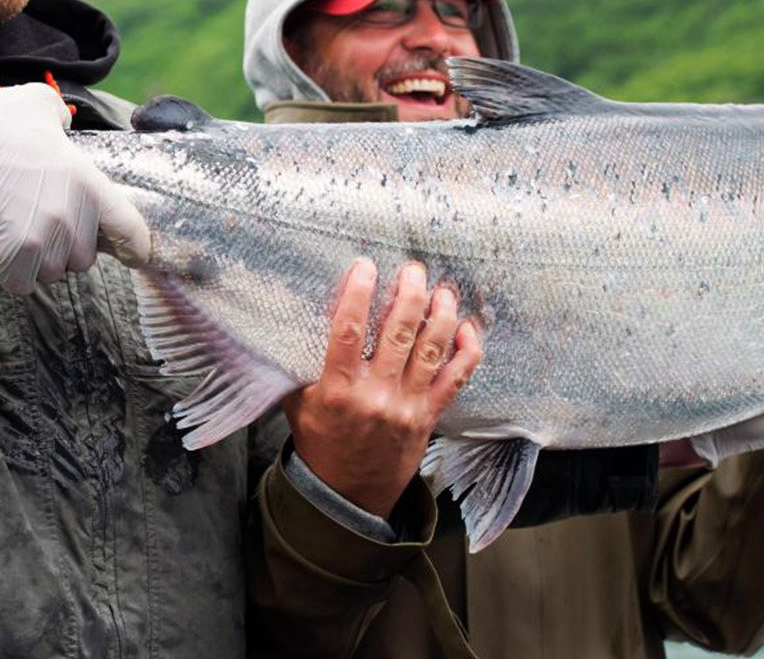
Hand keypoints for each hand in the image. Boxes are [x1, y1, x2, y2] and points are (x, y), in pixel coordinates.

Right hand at [0, 86, 150, 294]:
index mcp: (87, 182)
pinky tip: (0, 246)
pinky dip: (14, 272)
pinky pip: (23, 283)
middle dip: (67, 244)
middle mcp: (70, 217)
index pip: (129, 228)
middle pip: (84, 256)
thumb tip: (63, 129)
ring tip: (16, 228)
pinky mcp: (10, 261)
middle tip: (41, 219)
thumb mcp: (39, 102)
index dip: (135, 245)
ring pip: (53, 271)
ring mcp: (41, 242)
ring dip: (40, 258)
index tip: (135, 255)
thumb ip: (62, 119)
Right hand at [283, 259, 482, 519]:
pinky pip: (455, 380)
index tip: (365, 265)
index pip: (347, 330)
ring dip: (440, 313)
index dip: (358, 292)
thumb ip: (301, 362)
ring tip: (441, 288)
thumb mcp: (298, 402)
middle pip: (399, 332)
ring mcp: (406, 407)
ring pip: (431, 350)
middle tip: (412, 268)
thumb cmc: (320, 441)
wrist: (347, 498)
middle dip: (409, 292)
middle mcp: (375, 395)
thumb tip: (300, 315)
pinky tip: (465, 327)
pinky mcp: (428, 418)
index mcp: (338, 388)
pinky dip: (466, 352)